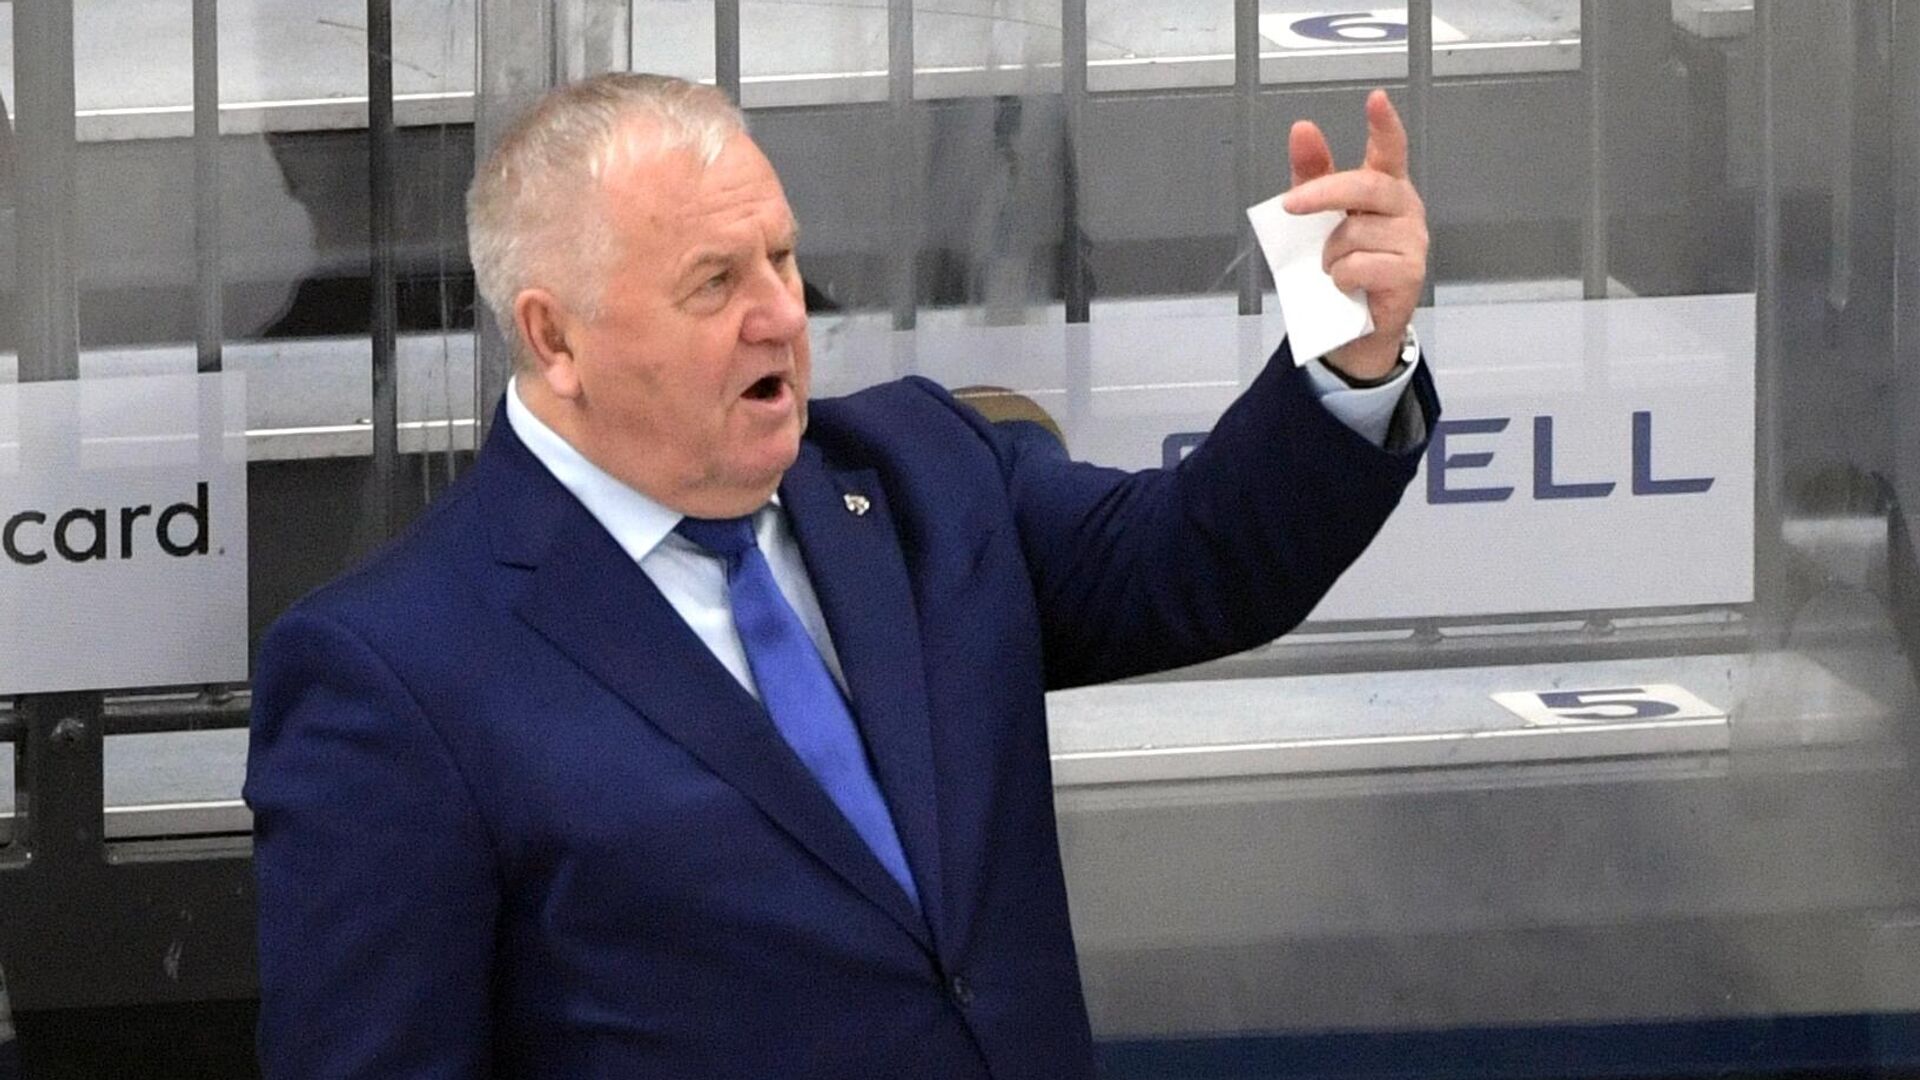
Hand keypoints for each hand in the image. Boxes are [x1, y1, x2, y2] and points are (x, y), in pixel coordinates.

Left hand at [1282, 89, 1427, 380]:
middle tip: (1290, 205)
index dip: (1384, 124)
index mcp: (1385, 187)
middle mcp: (1405, 207)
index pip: (1390, 149)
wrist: (1353, 326)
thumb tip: (1302, 129)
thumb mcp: (1319, 218)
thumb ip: (1312, 174)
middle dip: (1322, 193)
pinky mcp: (1410, 272)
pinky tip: (1348, 287)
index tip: (1376, 99)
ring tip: (1335, 270)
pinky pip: (1359, 266)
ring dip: (1329, 256)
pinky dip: (1341, 278)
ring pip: (1353, 235)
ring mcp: (1413, 240)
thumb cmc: (1342, 264)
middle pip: (1365, 186)